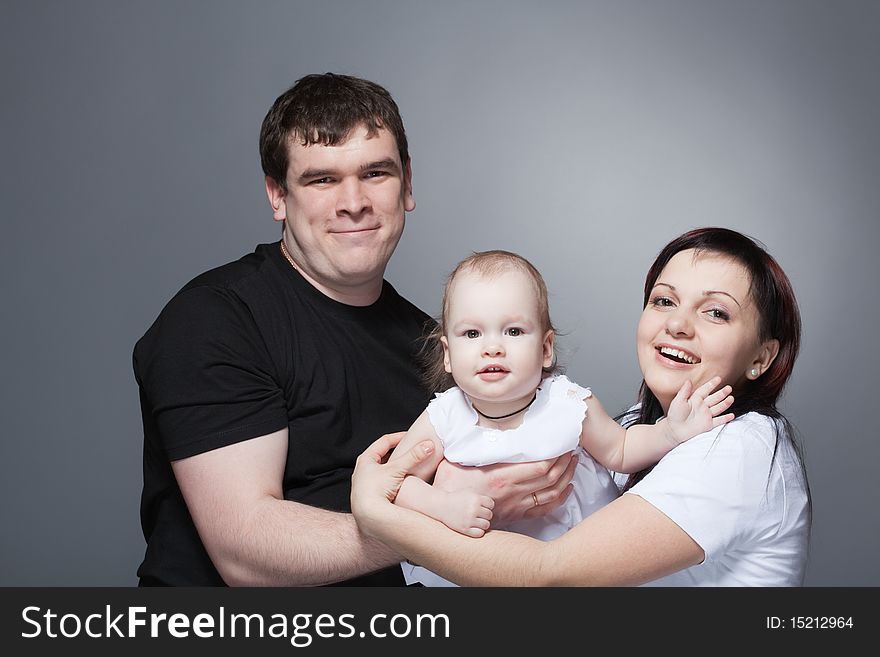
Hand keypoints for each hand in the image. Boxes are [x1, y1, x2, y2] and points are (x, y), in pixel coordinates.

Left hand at [350, 432, 435, 535]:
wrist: (367, 516)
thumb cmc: (376, 490)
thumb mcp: (396, 470)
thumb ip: (413, 457)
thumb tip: (428, 445)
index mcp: (365, 459)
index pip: (383, 442)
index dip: (398, 437)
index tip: (409, 436)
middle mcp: (362, 471)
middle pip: (383, 456)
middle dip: (397, 453)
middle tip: (409, 451)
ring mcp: (365, 485)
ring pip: (383, 471)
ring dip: (395, 468)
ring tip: (407, 467)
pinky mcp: (370, 497)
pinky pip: (383, 483)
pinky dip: (393, 480)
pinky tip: (401, 484)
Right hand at [433, 453, 577, 527]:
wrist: (444, 512)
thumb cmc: (449, 485)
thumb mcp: (459, 459)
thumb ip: (476, 445)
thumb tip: (482, 426)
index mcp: (501, 476)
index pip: (539, 466)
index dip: (555, 455)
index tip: (561, 443)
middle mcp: (512, 493)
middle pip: (550, 478)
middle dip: (565, 463)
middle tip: (572, 450)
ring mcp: (515, 506)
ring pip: (551, 494)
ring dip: (566, 478)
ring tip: (573, 464)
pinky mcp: (515, 515)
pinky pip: (544, 509)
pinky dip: (559, 499)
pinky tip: (566, 490)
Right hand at [440, 489, 494, 537]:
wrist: (441, 506)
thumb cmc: (456, 499)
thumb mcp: (469, 493)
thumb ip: (481, 498)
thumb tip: (495, 506)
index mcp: (475, 498)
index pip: (491, 504)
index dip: (486, 506)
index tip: (480, 507)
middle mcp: (473, 509)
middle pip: (489, 515)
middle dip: (484, 515)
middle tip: (476, 515)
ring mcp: (469, 520)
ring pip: (486, 525)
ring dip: (482, 524)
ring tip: (475, 521)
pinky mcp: (465, 529)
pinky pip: (480, 533)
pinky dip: (478, 531)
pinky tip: (473, 528)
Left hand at [665, 376, 734, 444]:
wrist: (674, 430)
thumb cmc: (674, 415)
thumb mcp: (678, 401)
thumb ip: (684, 391)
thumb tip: (688, 380)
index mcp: (695, 399)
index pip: (705, 390)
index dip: (711, 384)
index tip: (718, 378)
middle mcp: (702, 406)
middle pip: (714, 398)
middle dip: (722, 393)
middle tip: (729, 388)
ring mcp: (706, 415)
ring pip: (718, 408)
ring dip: (725, 403)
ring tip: (731, 398)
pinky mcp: (708, 424)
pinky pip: (718, 421)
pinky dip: (725, 418)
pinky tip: (731, 415)